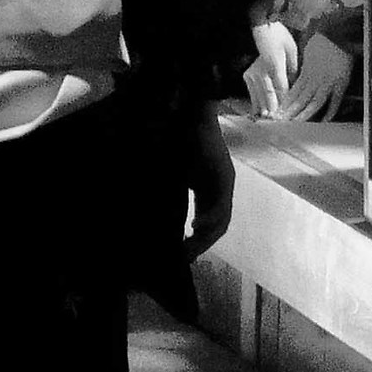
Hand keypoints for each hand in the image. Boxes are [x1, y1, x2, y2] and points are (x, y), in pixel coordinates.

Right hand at [181, 101, 234, 258]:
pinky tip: (194, 226)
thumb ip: (167, 193)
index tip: (180, 255)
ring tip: (188, 248)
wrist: (189, 112)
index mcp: (208, 189)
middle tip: (182, 258)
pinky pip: (220, 204)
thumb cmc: (178, 138)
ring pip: (221, 220)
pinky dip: (207, 217)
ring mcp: (224, 183)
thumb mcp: (172, 174)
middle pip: (216, 227)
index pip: (207, 223)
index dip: (196, 242)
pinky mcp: (224, 175)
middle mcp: (220, 189)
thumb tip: (147, 211)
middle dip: (200, 245)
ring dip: (205, 237)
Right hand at [244, 18, 298, 118]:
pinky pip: (253, 93)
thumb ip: (293, 68)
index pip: (282, 90)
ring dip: (266, 109)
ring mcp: (253, 74)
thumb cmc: (278, 34)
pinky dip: (258, 103)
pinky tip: (262, 112)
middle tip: (281, 123)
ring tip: (271, 121)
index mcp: (274, 65)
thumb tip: (296, 84)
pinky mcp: (248, 75)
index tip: (291, 115)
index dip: (287, 104)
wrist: (259, 26)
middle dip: (276, 111)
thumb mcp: (291, 48)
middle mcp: (261, 71)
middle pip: (270, 96)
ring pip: (260, 97)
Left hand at [277, 31, 354, 121]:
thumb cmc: (323, 40)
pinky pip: (334, 101)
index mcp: (307, 71)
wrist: (338, 34)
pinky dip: (329, 112)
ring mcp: (328, 83)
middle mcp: (315, 79)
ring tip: (296, 123)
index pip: (294, 91)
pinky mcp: (340, 84)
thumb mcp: (307, 52)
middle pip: (300, 99)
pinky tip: (323, 121)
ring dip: (304, 114)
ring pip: (314, 102)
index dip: (286, 102)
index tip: (278, 111)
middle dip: (291, 111)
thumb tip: (299, 73)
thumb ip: (304, 66)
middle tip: (282, 121)